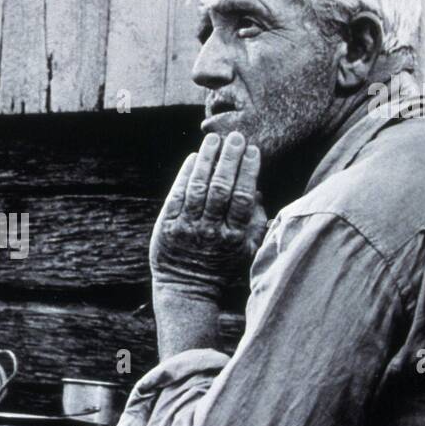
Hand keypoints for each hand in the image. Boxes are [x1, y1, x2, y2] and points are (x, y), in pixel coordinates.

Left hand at [149, 131, 268, 299]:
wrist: (186, 289)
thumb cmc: (222, 266)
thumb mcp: (246, 250)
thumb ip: (255, 222)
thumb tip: (257, 190)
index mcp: (234, 237)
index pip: (242, 198)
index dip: (248, 171)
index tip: (252, 150)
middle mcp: (210, 231)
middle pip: (221, 189)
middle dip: (229, 159)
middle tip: (235, 136)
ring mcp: (187, 228)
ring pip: (198, 188)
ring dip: (207, 161)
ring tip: (213, 139)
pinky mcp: (167, 226)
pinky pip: (177, 196)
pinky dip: (185, 175)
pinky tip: (194, 158)